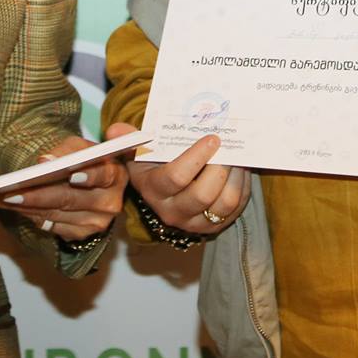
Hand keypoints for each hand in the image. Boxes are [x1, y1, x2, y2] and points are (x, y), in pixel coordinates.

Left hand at [0, 132, 130, 241]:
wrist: (87, 181)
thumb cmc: (82, 159)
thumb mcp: (78, 147)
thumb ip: (66, 150)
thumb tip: (46, 161)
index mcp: (116, 174)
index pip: (104, 175)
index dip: (88, 175)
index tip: (69, 175)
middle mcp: (111, 202)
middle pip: (72, 199)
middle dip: (40, 194)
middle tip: (12, 192)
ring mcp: (98, 222)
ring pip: (59, 214)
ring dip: (31, 207)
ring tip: (8, 199)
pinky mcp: (83, 234)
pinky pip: (55, 227)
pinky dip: (36, 217)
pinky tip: (20, 209)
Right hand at [123, 125, 248, 234]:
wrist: (165, 190)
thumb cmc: (154, 163)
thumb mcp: (139, 150)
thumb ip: (130, 138)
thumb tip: (115, 130)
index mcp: (153, 190)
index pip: (176, 177)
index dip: (196, 157)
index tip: (212, 139)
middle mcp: (172, 212)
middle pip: (203, 194)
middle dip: (220, 168)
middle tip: (229, 147)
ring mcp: (195, 223)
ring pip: (225, 202)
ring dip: (236, 176)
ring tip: (238, 156)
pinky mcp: (214, 227)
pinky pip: (236, 208)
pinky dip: (242, 187)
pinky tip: (240, 170)